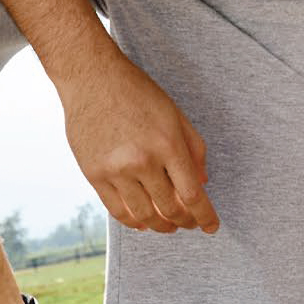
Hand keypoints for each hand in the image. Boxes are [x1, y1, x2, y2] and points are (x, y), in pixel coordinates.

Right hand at [57, 49, 218, 234]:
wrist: (92, 77)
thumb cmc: (137, 92)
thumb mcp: (175, 114)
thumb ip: (193, 149)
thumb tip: (202, 184)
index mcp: (167, 144)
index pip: (192, 195)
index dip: (205, 216)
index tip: (211, 226)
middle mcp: (142, 161)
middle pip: (170, 209)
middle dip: (185, 222)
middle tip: (190, 223)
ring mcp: (115, 170)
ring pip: (143, 215)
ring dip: (160, 226)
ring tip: (168, 225)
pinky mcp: (94, 174)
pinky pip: (116, 210)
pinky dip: (133, 222)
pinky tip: (142, 222)